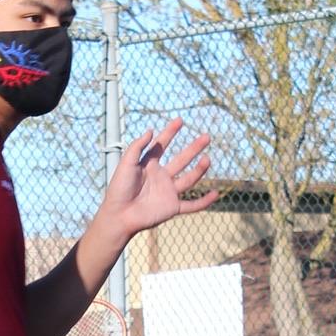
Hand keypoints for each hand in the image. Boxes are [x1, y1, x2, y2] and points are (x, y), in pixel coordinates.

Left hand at [101, 120, 216, 236]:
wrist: (119, 215)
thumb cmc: (119, 189)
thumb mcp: (126, 163)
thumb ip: (137, 147)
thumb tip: (151, 130)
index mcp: (149, 165)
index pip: (162, 145)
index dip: (170, 132)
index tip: (180, 120)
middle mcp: (161, 177)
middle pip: (181, 159)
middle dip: (193, 148)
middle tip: (206, 137)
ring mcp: (168, 192)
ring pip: (189, 179)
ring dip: (199, 170)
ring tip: (207, 159)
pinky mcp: (172, 207)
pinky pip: (192, 205)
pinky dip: (204, 201)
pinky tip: (216, 194)